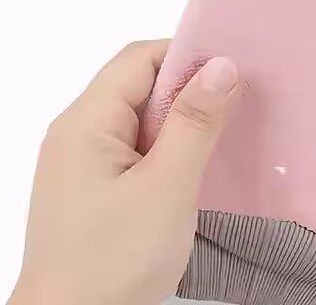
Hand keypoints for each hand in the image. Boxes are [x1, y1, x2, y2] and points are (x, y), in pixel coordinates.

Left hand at [9, 41, 239, 304]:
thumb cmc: (115, 260)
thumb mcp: (166, 187)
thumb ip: (195, 122)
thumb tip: (224, 64)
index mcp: (85, 123)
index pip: (139, 60)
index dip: (186, 55)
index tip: (233, 70)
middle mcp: (78, 134)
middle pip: (140, 86)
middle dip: (189, 89)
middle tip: (238, 101)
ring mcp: (83, 164)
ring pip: (142, 120)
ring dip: (183, 122)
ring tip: (224, 133)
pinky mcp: (94, 190)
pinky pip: (137, 149)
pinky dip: (170, 149)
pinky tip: (197, 165)